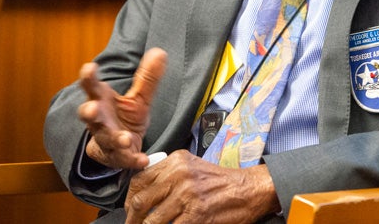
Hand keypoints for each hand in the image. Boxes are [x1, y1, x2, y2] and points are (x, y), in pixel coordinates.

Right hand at [77, 47, 167, 169]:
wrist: (121, 149)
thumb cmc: (124, 117)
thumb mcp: (138, 97)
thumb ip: (147, 78)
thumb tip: (160, 52)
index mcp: (101, 101)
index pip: (91, 87)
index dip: (88, 78)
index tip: (89, 68)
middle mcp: (99, 120)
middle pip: (88, 114)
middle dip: (88, 111)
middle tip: (90, 108)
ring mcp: (105, 140)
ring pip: (105, 139)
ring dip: (115, 139)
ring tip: (125, 138)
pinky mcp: (116, 157)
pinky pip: (124, 159)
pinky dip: (133, 159)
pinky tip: (143, 160)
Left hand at [124, 150, 279, 223]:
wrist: (249, 190)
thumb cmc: (221, 181)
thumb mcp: (193, 167)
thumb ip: (169, 174)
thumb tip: (144, 193)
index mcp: (176, 160)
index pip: (140, 180)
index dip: (130, 199)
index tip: (130, 210)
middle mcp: (180, 174)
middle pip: (141, 201)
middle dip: (132, 219)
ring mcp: (188, 195)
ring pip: (152, 220)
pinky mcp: (197, 214)